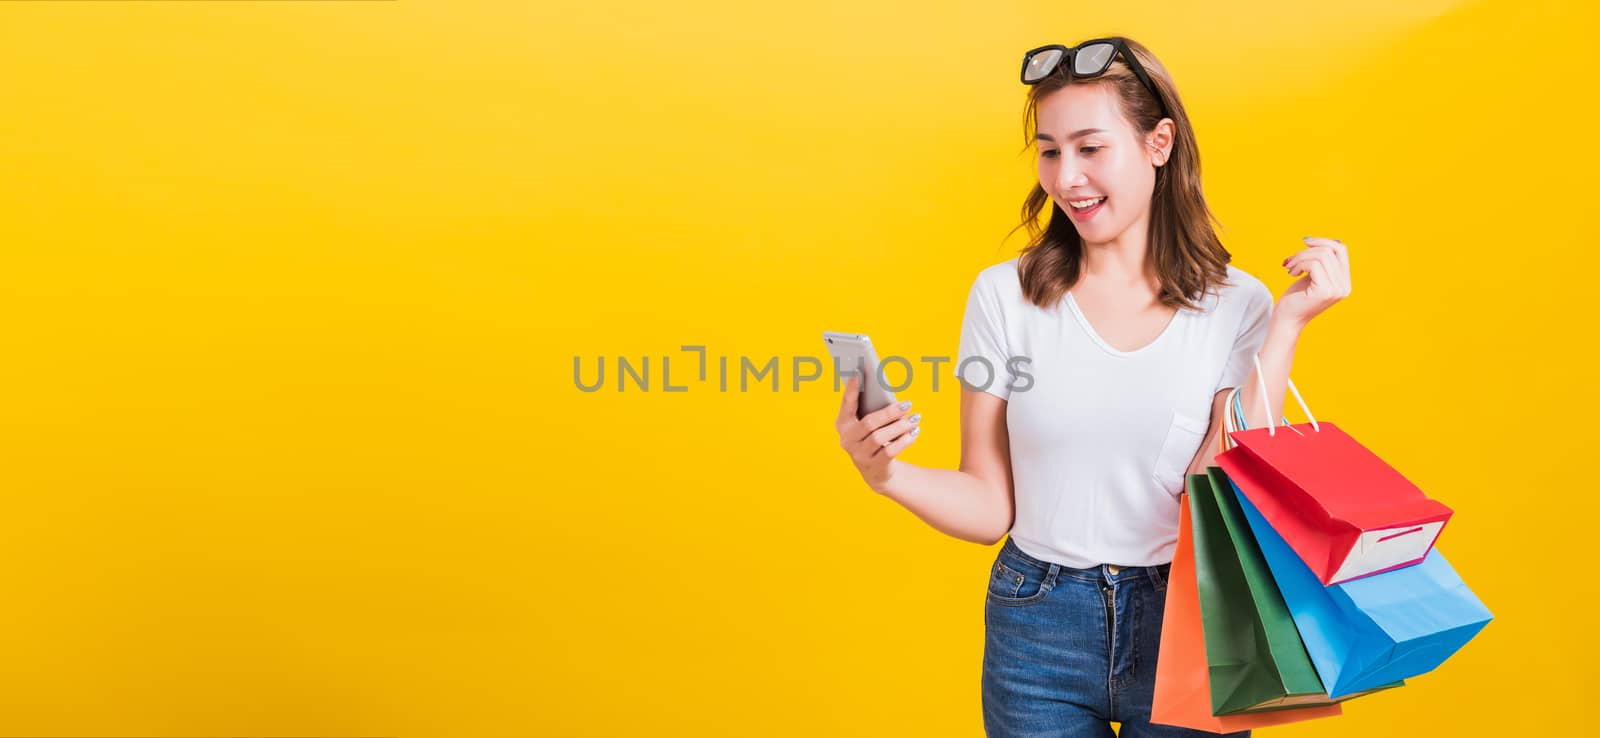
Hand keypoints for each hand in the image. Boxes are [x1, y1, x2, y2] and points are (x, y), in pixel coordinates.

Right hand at [835, 374, 920, 492]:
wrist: (877, 471)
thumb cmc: (874, 438)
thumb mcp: (870, 424)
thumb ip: (873, 409)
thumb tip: (887, 393)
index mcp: (843, 424)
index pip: (846, 405)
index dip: (851, 389)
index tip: (858, 372)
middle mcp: (847, 440)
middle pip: (869, 423)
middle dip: (889, 412)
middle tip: (907, 404)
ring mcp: (859, 455)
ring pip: (880, 437)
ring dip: (900, 426)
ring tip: (915, 418)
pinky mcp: (874, 466)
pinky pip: (890, 451)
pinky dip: (904, 440)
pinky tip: (914, 432)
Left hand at [1276, 236, 1351, 328]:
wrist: (1286, 320)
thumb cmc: (1296, 297)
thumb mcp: (1312, 275)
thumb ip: (1322, 261)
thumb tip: (1325, 240)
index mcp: (1344, 282)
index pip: (1341, 249)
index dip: (1323, 241)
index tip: (1305, 242)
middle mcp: (1345, 286)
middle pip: (1330, 250)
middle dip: (1306, 251)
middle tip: (1291, 261)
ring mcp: (1337, 289)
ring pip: (1321, 255)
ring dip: (1300, 258)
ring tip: (1290, 268)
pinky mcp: (1325, 291)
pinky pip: (1313, 264)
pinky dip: (1299, 264)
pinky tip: (1291, 274)